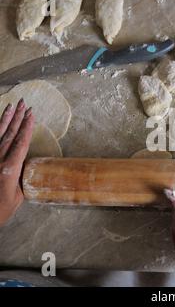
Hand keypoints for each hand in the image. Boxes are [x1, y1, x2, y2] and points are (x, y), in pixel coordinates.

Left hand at [0, 99, 33, 225]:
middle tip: (24, 103)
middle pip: (9, 134)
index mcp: (9, 169)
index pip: (21, 143)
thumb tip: (25, 164)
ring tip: (12, 106)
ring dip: (6, 119)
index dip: (27, 127)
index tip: (32, 114)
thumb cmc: (1, 211)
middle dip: (18, 118)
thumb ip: (21, 177)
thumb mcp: (18, 196)